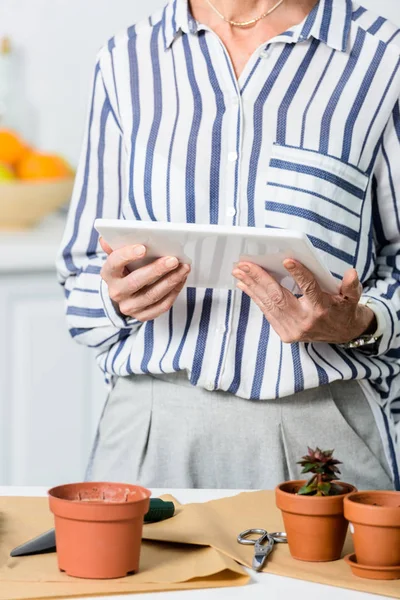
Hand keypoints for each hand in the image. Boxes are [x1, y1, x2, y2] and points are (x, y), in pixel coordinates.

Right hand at [100, 238, 189, 321]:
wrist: (125, 295)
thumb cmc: (126, 269)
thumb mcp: (119, 257)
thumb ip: (115, 246)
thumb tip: (105, 239)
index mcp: (109, 274)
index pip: (114, 263)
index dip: (128, 255)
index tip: (143, 248)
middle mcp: (116, 293)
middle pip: (136, 281)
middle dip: (157, 270)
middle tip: (173, 260)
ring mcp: (129, 306)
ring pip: (152, 295)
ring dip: (171, 280)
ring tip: (184, 268)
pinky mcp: (143, 316)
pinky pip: (161, 306)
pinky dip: (174, 292)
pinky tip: (181, 280)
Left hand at [232, 259, 375, 343]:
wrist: (343, 334)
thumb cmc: (344, 309)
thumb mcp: (352, 297)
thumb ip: (351, 286)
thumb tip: (351, 273)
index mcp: (322, 309)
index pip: (309, 289)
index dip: (299, 274)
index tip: (287, 260)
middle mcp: (305, 322)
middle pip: (279, 297)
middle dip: (259, 278)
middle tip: (244, 264)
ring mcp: (293, 330)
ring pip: (268, 305)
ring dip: (251, 286)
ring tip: (239, 271)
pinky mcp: (285, 334)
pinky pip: (267, 312)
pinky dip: (255, 297)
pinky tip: (245, 285)